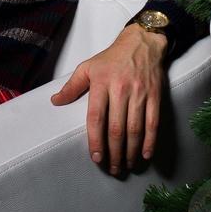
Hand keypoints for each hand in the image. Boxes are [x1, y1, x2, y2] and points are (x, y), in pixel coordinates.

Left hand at [49, 24, 165, 175]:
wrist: (142, 43)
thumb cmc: (112, 58)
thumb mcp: (88, 67)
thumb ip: (72, 86)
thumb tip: (55, 102)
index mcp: (101, 83)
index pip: (96, 117)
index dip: (96, 140)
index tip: (96, 158)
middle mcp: (120, 89)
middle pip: (116, 128)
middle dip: (113, 153)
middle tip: (112, 168)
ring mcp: (139, 93)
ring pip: (135, 129)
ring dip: (131, 152)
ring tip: (126, 165)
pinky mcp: (155, 96)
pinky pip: (153, 123)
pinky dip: (150, 141)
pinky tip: (145, 155)